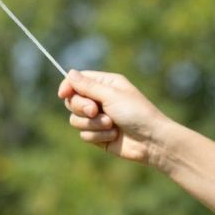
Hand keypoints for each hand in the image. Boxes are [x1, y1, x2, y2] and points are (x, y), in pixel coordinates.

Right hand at [58, 70, 173, 165]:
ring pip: (76, 120)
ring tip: (111, 125)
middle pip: (73, 101)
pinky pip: (85, 135)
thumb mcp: (111, 95)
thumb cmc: (136, 113)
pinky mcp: (99, 136)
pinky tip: (113, 136)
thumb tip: (69, 73)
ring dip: (93, 124)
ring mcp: (99, 119)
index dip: (68, 87)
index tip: (63, 94)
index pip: (77, 81)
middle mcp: (100, 100)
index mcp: (105, 84)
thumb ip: (88, 86)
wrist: (151, 141)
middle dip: (82, 107)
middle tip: (95, 111)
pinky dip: (98, 136)